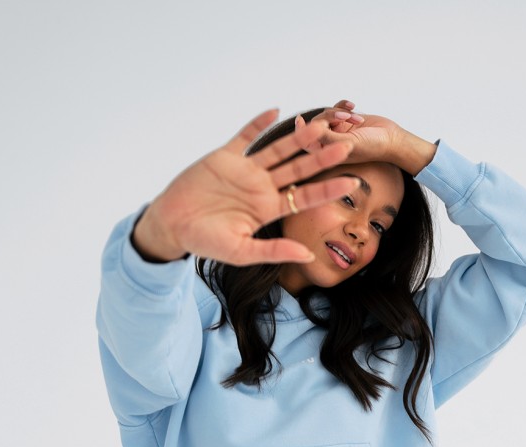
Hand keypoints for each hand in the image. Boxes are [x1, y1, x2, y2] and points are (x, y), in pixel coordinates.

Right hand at [132, 108, 358, 264]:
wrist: (173, 225)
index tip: (352, 182)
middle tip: (347, 145)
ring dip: (298, 137)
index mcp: (268, 210)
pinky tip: (276, 110)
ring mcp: (245, 170)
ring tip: (321, 124)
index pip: (305, 197)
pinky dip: (258, 123)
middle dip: (321, 157)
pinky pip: (245, 135)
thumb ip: (274, 251)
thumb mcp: (242, 251)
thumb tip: (308, 256)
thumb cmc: (206, 242)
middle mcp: (261, 187)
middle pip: (298, 169)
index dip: (328, 189)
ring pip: (277, 149)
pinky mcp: (225, 156)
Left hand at [296, 100, 436, 175]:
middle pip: (318, 124)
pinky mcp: (347, 120)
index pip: (306, 142)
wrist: (392, 139)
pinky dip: (344, 105)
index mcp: (328, 154)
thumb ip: (326, 138)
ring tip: (355, 116)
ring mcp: (339, 131)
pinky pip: (338, 107)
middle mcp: (331, 142)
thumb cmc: (372, 147)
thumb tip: (306, 129)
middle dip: (330, 117)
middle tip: (345, 117)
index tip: (300, 120)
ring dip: (340, 111)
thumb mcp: (347, 144)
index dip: (301, 131)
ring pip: (328, 114)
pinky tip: (354, 106)